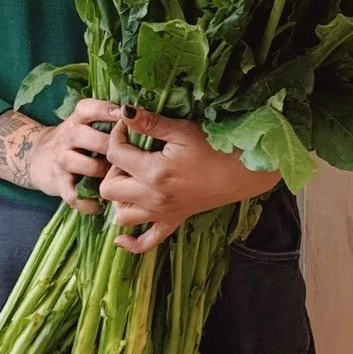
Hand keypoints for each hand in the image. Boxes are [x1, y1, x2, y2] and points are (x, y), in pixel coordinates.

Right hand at [0, 102, 116, 213]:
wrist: (38, 158)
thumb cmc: (76, 141)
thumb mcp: (85, 125)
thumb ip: (108, 122)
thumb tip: (143, 119)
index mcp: (76, 120)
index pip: (86, 108)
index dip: (104, 109)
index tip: (123, 113)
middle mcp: (66, 138)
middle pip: (80, 135)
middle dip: (105, 143)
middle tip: (126, 150)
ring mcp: (60, 161)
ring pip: (73, 161)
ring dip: (97, 169)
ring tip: (115, 176)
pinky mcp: (58, 183)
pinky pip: (70, 193)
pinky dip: (86, 202)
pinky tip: (101, 205)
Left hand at [99, 104, 282, 253]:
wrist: (243, 171)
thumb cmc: (215, 147)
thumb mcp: (182, 130)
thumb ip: (151, 123)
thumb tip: (124, 111)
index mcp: (154, 173)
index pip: (116, 154)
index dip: (117, 135)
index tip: (127, 125)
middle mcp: (153, 198)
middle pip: (109, 188)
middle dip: (113, 167)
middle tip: (131, 152)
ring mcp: (162, 213)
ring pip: (121, 215)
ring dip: (120, 198)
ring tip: (132, 179)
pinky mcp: (173, 221)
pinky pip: (146, 242)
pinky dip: (131, 242)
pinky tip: (122, 237)